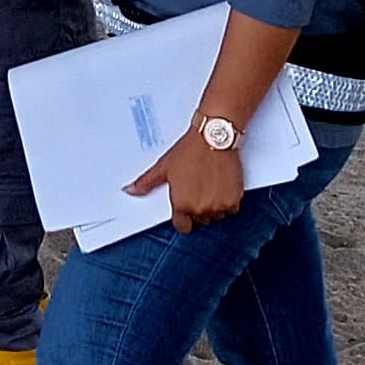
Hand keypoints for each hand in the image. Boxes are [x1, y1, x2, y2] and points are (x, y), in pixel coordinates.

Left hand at [129, 123, 245, 229]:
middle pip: (200, 220)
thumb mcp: (164, 166)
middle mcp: (200, 209)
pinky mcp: (234, 200)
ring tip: (209, 183)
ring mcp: (218, 206)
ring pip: (216, 215)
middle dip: (199, 207)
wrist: (214, 137)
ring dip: (214, 205)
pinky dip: (227, 200)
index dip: (183, 218)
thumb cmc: (189, 150)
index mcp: (182, 204)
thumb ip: (147, 182)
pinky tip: (221, 184)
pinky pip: (231, 209)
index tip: (185, 208)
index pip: (182, 227)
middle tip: (198, 187)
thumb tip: (130, 190)